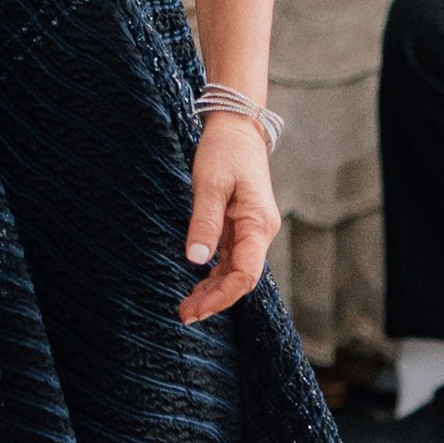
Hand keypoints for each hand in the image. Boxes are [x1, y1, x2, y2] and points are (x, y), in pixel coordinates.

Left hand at [179, 113, 277, 326]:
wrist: (237, 126)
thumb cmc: (224, 150)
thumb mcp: (210, 183)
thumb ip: (204, 221)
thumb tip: (196, 260)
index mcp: (257, 224)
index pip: (245, 274)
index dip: (222, 297)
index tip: (196, 310)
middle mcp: (259, 231)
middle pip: (240, 278)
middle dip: (214, 300)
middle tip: (184, 316)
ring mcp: (251, 230)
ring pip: (235, 270)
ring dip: (213, 291)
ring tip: (186, 308)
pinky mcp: (241, 225)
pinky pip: (230, 258)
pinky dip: (214, 274)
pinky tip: (198, 286)